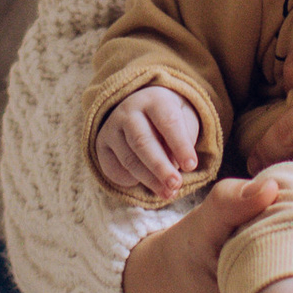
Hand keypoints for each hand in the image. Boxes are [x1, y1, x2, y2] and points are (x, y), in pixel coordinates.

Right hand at [93, 85, 207, 200]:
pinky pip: (115, 169)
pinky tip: (148, 183)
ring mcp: (111, 128)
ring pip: (129, 160)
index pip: (168, 122)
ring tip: (168, 193)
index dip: (180, 145)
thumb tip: (174, 167)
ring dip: (150, 180)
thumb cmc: (169, 119)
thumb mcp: (184, 120)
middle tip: (176, 184)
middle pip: (142, 142)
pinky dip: (132, 181)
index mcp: (154, 100)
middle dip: (160, 167)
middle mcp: (128, 111)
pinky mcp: (101, 146)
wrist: (140, 109)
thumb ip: (184, 140)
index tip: (192, 165)